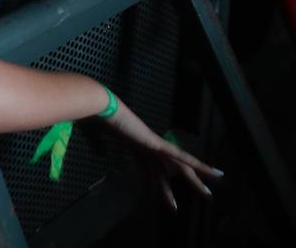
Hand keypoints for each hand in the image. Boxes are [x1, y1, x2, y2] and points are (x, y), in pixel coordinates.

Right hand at [102, 99, 221, 208]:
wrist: (101, 107)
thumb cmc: (98, 119)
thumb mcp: (96, 136)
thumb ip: (99, 145)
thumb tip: (100, 152)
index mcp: (137, 147)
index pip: (151, 171)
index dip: (158, 186)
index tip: (165, 200)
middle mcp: (149, 147)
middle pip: (171, 170)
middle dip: (185, 184)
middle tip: (201, 197)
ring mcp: (155, 144)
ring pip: (181, 166)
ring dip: (196, 181)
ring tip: (209, 195)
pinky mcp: (157, 143)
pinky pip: (180, 156)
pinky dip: (196, 164)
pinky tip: (210, 173)